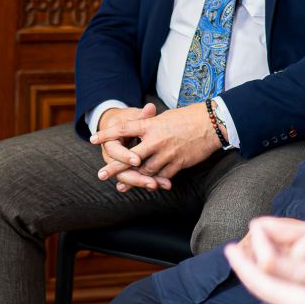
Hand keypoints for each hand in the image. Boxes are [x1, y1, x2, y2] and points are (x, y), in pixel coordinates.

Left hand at [94, 103, 219, 180]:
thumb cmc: (188, 117)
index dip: (107, 134)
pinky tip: (148, 186)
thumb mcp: (165, 117)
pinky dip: (155, 181)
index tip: (93, 139)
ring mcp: (167, 153)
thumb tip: (138, 129)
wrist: (211, 123)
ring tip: (122, 185)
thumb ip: (150, 125)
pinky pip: (163, 175)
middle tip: (101, 174)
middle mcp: (156, 140)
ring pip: (146, 170)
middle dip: (115, 167)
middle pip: (131, 156)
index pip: (124, 129)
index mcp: (151, 125)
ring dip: (134, 179)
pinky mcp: (178, 163)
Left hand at [223, 217, 304, 303]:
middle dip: (250, 268)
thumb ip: (290, 268)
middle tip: (236, 251)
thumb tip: (261, 258)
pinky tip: (283, 268)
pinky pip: (292, 293)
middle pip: (265, 289)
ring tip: (255, 255)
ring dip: (267, 271)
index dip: (242, 264)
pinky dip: (283, 277)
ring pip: (277, 291)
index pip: (259, 283)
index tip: (229, 247)